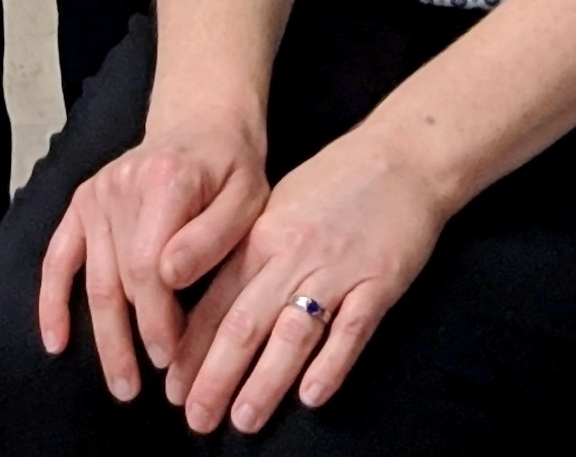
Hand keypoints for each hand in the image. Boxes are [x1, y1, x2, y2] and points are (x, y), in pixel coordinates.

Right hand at [36, 105, 267, 403]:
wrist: (201, 123)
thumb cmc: (232, 168)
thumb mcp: (247, 197)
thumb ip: (211, 236)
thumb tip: (170, 277)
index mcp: (164, 183)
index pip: (148, 266)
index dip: (157, 317)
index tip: (171, 355)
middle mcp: (120, 187)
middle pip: (117, 279)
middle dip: (129, 339)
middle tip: (142, 388)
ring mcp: (95, 195)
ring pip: (92, 279)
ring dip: (102, 336)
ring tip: (120, 383)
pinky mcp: (80, 204)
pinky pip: (57, 258)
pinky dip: (51, 301)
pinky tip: (54, 342)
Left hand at [166, 131, 452, 433]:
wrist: (402, 156)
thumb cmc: (335, 183)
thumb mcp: (278, 208)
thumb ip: (247, 254)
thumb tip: (211, 305)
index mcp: (261, 237)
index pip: (216, 301)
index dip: (191, 348)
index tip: (173, 389)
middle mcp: (292, 254)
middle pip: (244, 323)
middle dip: (215, 376)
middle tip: (197, 419)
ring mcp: (337, 269)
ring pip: (292, 333)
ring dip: (265, 380)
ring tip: (243, 419)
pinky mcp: (379, 281)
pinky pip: (351, 329)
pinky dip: (331, 363)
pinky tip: (312, 396)